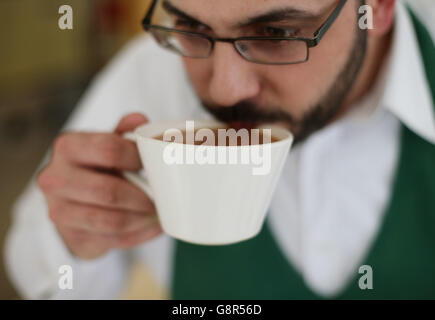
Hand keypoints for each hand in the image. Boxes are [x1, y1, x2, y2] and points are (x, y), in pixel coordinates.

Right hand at [38, 113, 161, 259]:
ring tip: (161, 214)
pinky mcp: (72, 237)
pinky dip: (140, 235)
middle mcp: (54, 179)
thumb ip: (123, 133)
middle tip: (163, 197)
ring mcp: (59, 211)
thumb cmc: (95, 167)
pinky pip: (113, 240)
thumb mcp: (105, 144)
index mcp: (67, 147)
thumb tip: (141, 120)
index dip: (138, 158)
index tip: (156, 165)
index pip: (110, 150)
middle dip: (143, 197)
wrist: (70, 202)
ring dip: (144, 219)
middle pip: (109, 191)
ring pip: (112, 221)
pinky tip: (154, 227)